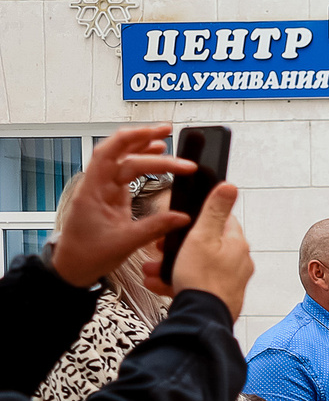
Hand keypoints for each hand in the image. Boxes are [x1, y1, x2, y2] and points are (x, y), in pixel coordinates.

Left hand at [52, 125, 196, 288]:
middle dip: (142, 139)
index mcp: (94, 191)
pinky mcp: (110, 197)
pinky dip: (141, 164)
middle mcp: (97, 186)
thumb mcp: (125, 242)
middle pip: (119, 153)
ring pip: (122, 161)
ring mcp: (103, 190)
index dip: (134, 140)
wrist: (72, 267)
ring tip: (164, 141)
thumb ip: (156, 227)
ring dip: (141, 149)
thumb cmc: (88, 255)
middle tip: (168, 132)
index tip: (159, 135)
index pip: (112, 155)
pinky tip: (154, 160)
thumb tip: (182, 216)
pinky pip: (125, 174)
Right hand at [158, 179, 254, 317]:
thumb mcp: (202, 237)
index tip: (179, 222)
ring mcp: (228, 280)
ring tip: (154, 268)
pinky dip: (176, 281)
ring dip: (172, 264)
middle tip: (162, 248)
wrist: (202, 318)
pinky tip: (159, 283)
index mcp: (236, 244)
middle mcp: (237, 262)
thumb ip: (214, 211)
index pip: (221, 220)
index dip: (197, 218)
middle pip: (205, 244)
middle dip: (179, 245)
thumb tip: (230, 187)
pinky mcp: (218, 296)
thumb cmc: (202, 279)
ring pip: (196, 265)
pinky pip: (195, 283)